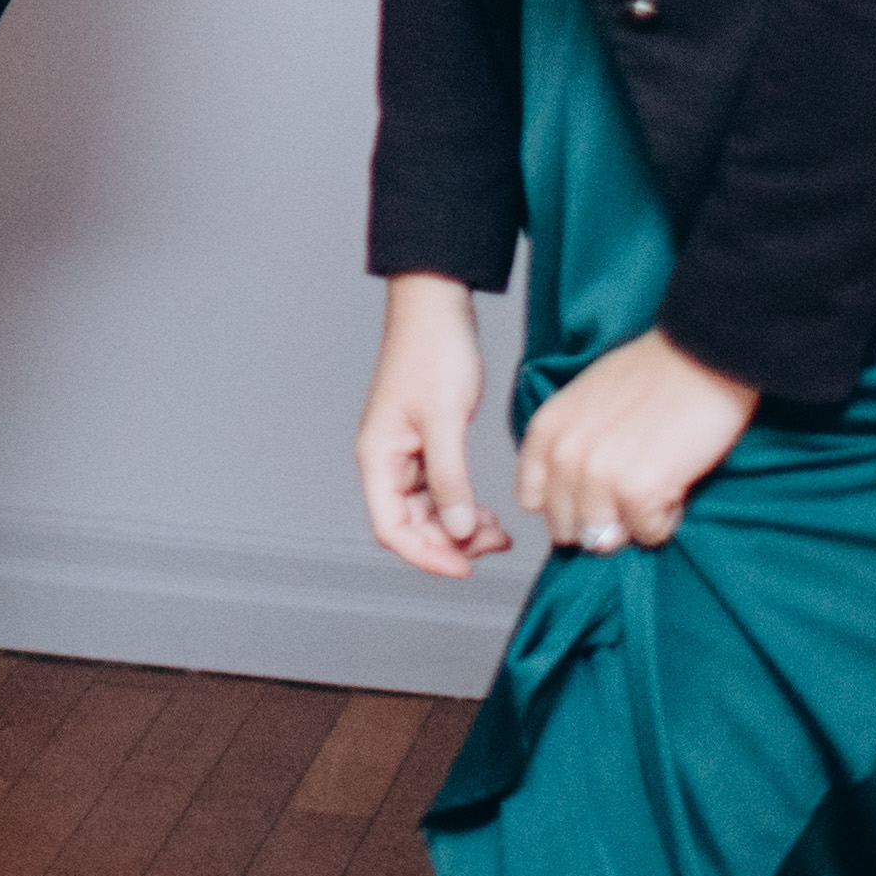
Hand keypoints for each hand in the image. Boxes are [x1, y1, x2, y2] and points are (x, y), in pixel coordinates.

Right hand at [356, 270, 509, 578]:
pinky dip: (462, 507)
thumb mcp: (444, 420)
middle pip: (410, 527)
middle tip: (495, 546)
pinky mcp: (426, 444)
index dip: (427, 557)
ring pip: (427, 513)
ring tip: (498, 532)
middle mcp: (385, 461)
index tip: (466, 568)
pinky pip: (439, 492)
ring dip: (459, 529)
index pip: (392, 529)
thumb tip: (456, 532)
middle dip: (450, 544)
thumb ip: (449, 479)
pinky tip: (488, 513)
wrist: (438, 307)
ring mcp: (405, 454)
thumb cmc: (433, 353)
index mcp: (377, 457)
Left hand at [514, 325, 760, 555]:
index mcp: (547, 430)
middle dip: (599, 520)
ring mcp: (598, 475)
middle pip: (566, 527)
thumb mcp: (586, 399)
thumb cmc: (653, 374)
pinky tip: (676, 485)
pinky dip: (666, 520)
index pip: (532, 500)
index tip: (593, 495)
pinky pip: (648, 535)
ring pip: (603, 538)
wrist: (704, 357)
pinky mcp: (638, 492)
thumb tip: (572, 497)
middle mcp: (564, 455)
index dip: (567, 505)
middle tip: (632, 492)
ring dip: (634, 522)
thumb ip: (569, 444)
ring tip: (656, 485)